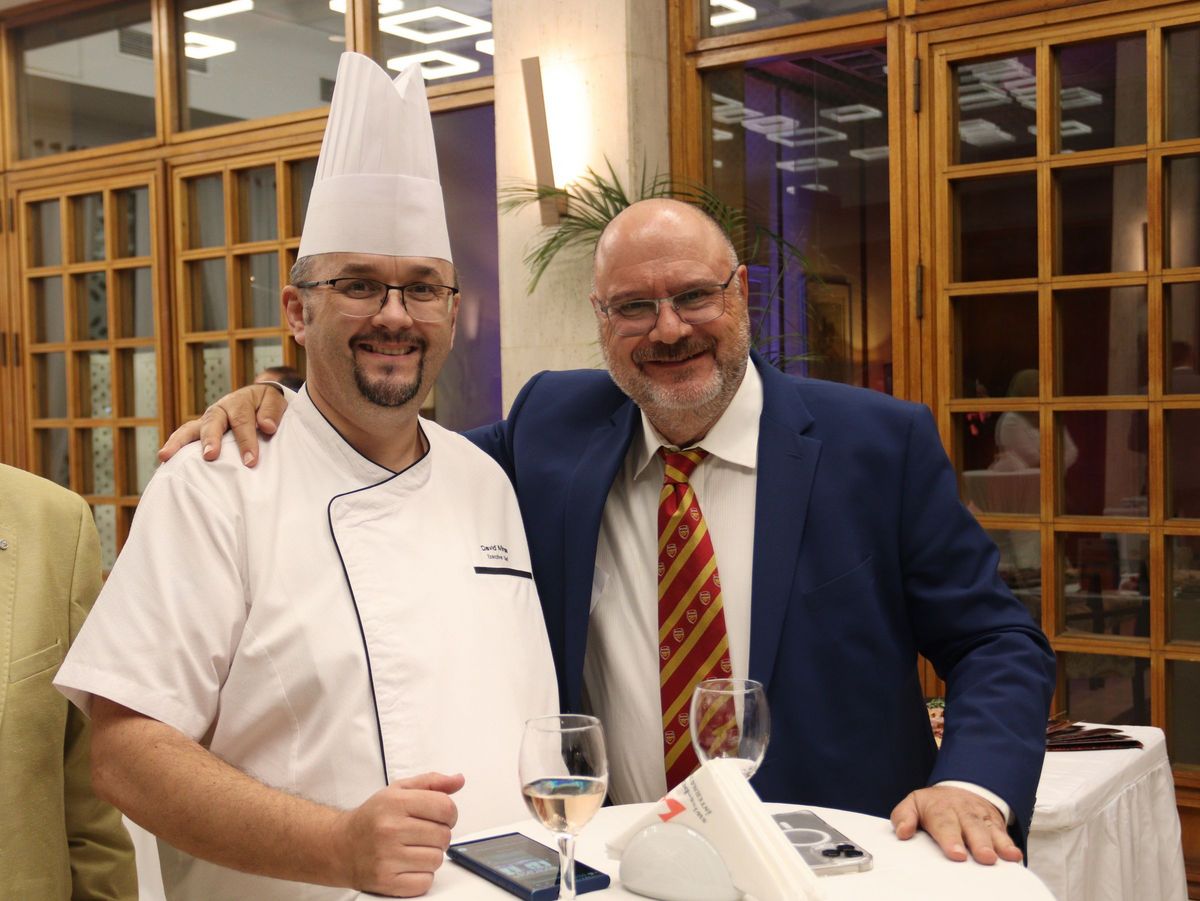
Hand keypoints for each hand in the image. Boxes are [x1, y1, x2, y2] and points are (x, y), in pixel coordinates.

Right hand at [157, 384, 289, 466]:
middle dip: (210, 439)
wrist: (257, 399)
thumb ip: (272, 412)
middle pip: (212, 423)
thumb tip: (266, 426)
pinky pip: (184, 437)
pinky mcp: (199, 431)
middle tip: (210, 455)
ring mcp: (206, 421)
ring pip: (190, 429)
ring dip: (179, 442)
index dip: (246, 440)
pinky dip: (173, 447)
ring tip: (166, 456)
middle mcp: (219, 410)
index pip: (242, 421)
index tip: (250, 461)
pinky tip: (164, 461)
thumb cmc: (266, 405)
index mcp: (239, 402)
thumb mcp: (275, 402)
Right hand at [334, 772, 464, 896]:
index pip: (445, 808)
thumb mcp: (398, 791)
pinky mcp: (386, 881)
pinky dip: (422, 876)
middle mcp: (390, 829)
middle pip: (444, 836)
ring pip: (436, 860)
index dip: (450, 813)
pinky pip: (425, 882)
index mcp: (395, 803)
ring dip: (431, 856)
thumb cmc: (373, 817)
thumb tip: (459, 780)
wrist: (340, 846)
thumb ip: (431, 782)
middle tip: (423, 834)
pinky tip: (408, 865)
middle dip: (439, 835)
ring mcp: (387, 857)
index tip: (441, 817)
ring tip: (414, 849)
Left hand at [890, 785, 1020, 864]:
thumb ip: (903, 816)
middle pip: (971, 827)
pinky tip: (1014, 856)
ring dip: (997, 845)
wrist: (959, 789)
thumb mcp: (914, 803)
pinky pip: (1003, 834)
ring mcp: (980, 818)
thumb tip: (902, 832)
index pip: (944, 823)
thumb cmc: (934, 805)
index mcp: (940, 809)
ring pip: (989, 830)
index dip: (951, 839)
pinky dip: (1009, 845)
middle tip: (984, 857)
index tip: (957, 854)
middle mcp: (963, 813)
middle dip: (978, 843)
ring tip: (1000, 858)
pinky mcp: (994, 824)